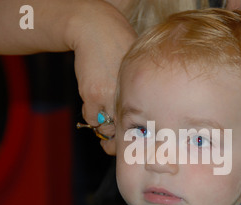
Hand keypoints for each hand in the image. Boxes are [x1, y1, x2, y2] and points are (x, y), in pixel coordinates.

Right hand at [67, 1, 136, 143]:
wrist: (94, 30)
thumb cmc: (120, 45)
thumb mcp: (137, 66)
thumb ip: (142, 88)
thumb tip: (149, 111)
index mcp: (140, 89)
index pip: (142, 123)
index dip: (138, 134)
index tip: (137, 139)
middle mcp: (125, 96)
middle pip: (124, 130)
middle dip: (121, 138)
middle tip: (119, 138)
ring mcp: (107, 97)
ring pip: (106, 127)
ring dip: (106, 128)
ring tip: (108, 120)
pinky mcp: (91, 95)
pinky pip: (91, 119)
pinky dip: (93, 119)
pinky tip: (96, 110)